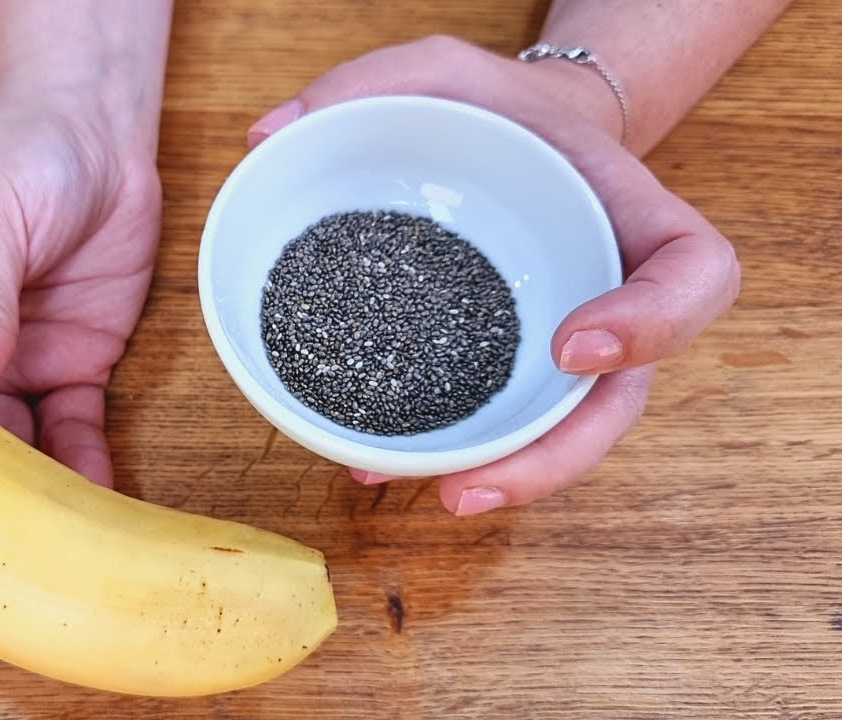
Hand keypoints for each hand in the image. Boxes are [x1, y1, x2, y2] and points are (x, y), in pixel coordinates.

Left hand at [247, 35, 740, 514]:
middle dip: (554, 458)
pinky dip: (454, 455)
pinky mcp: (513, 367)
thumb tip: (266, 137)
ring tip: (426, 497)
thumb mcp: (440, 72)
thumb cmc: (492, 113)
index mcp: (625, 212)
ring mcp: (566, 344)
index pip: (693, 273)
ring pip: (561, 433)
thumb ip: (368, 83)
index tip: (572, 345)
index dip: (655, 323)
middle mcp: (610, 294)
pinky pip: (503, 423)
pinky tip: (378, 467)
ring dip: (504, 481)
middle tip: (471, 490)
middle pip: (619, 399)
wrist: (508, 144)